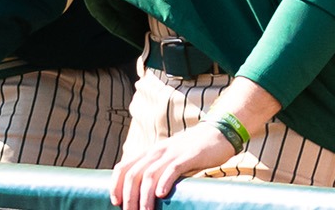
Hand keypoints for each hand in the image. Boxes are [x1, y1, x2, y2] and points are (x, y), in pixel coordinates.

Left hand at [110, 121, 235, 209]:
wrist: (219, 133)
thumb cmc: (194, 151)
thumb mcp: (171, 159)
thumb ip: (159, 171)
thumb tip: (147, 194)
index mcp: (151, 152)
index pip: (124, 166)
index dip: (115, 184)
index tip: (115, 202)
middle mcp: (157, 151)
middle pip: (134, 174)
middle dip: (129, 197)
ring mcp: (172, 153)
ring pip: (150, 175)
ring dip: (144, 197)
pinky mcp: (189, 156)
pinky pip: (172, 169)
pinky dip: (164, 182)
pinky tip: (161, 195)